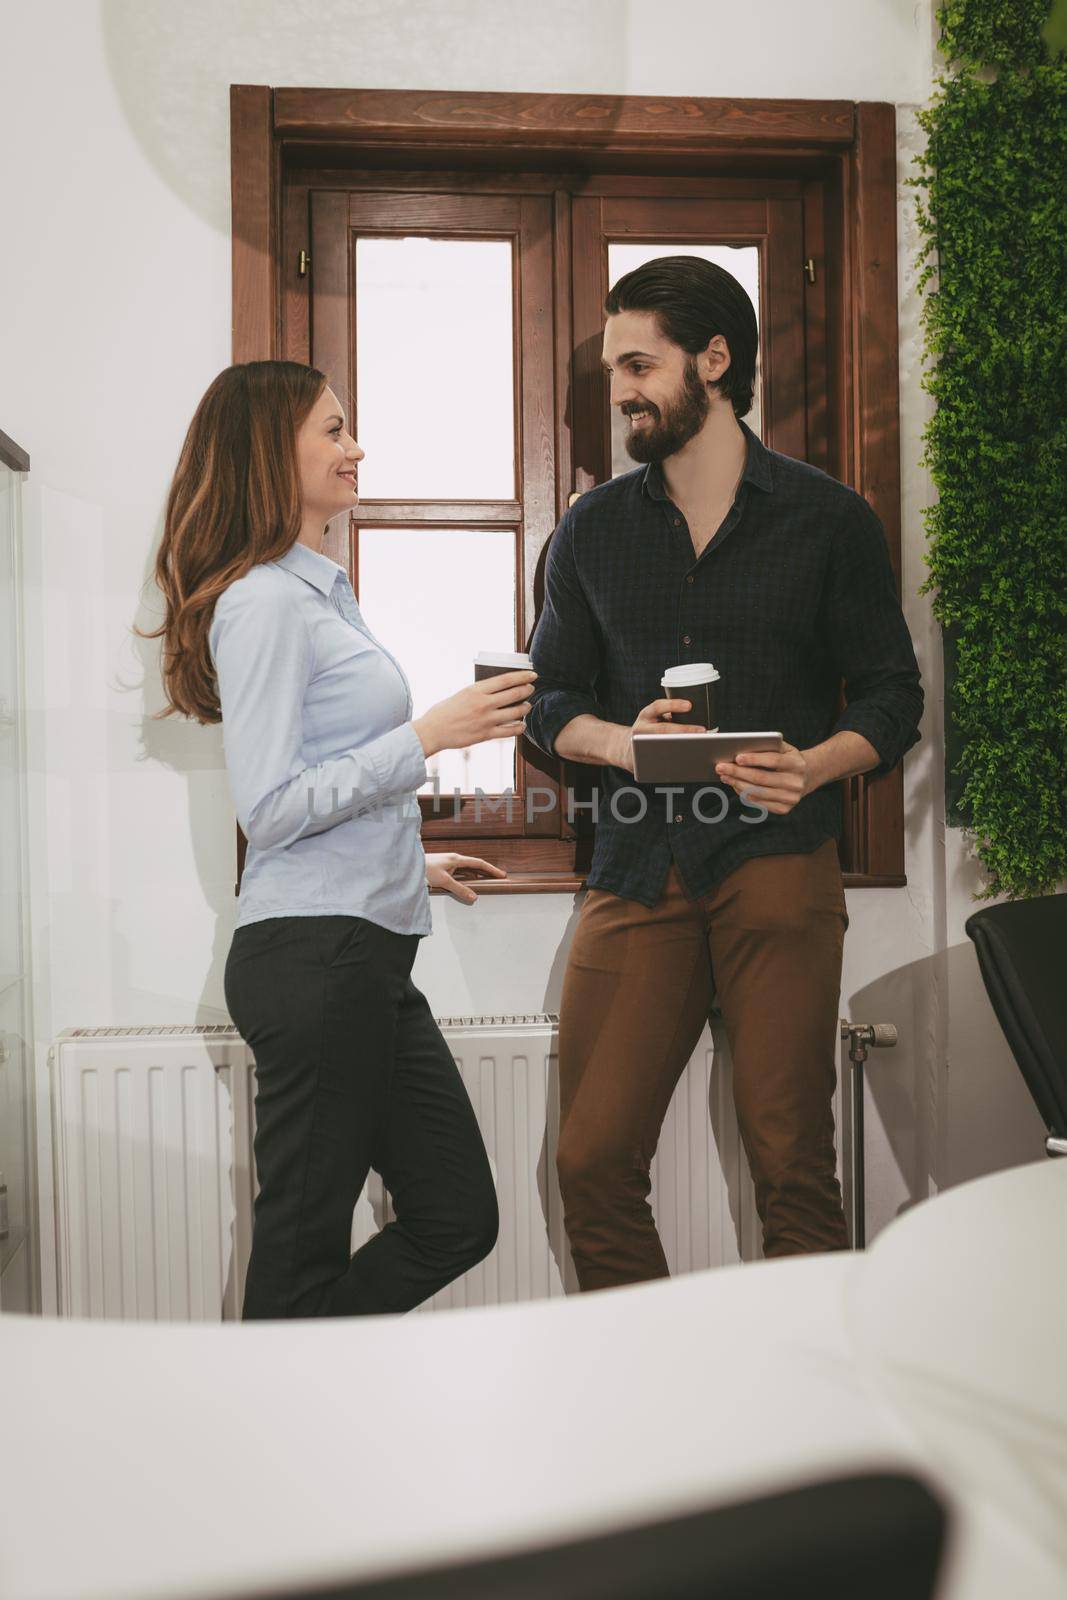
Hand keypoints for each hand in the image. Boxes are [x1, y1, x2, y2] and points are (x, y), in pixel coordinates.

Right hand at [412, 670, 536, 758]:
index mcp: (476, 690)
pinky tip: (522, 725)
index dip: (522, 676)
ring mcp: (486, 720)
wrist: (432, 731)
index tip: (532, 675)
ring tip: (528, 705)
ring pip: (515, 712)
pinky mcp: (486, 735)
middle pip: (514, 694)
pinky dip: (519, 727)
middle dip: (527, 690)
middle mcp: (483, 704)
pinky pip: (509, 731)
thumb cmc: (445, 711)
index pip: (506, 680)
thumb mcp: (462, 694)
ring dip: (525, 708)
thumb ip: (480, 692)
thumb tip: (499, 689)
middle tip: (531, 689)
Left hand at [425, 852, 507, 904]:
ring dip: (476, 876)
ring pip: (466, 870)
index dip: (491, 869)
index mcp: (456, 859)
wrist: (409, 865)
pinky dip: (466, 878)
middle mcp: (453, 860)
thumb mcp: (444, 881)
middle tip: (497, 878)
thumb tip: (474, 897)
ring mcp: (448, 863)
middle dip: (486, 872)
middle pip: (474, 866)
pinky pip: (459, 873)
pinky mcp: (443, 868)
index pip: (479, 863)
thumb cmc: (424, 869)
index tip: (501, 874)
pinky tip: (467, 884)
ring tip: (486, 882)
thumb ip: (460, 889)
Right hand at [615, 698, 706, 773]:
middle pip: (663, 729)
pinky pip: (658, 761)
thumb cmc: (649, 731)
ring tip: (698, 748)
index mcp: (646, 715)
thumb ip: (671, 717)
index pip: (658, 706)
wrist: (627, 749)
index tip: (689, 705)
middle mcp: (640, 728)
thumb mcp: (656, 719)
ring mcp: (639, 745)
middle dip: (684, 730)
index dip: (673, 705)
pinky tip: (687, 762)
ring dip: (679, 747)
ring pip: (660, 746)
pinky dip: (672, 762)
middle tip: (702, 731)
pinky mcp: (641, 760)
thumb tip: (698, 719)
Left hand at [714, 740, 814, 814]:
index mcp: (797, 764)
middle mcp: (795, 783)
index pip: (773, 761)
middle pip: (761, 778)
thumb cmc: (789, 759)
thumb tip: (741, 748)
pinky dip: (743, 794)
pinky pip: (758, 802)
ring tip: (724, 776)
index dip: (754, 759)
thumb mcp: (784, 748)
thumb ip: (768, 746)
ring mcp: (790, 798)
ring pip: (757, 792)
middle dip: (738, 772)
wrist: (807, 777)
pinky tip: (735, 785)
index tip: (737, 757)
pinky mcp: (784, 809)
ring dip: (737, 784)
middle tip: (721, 767)